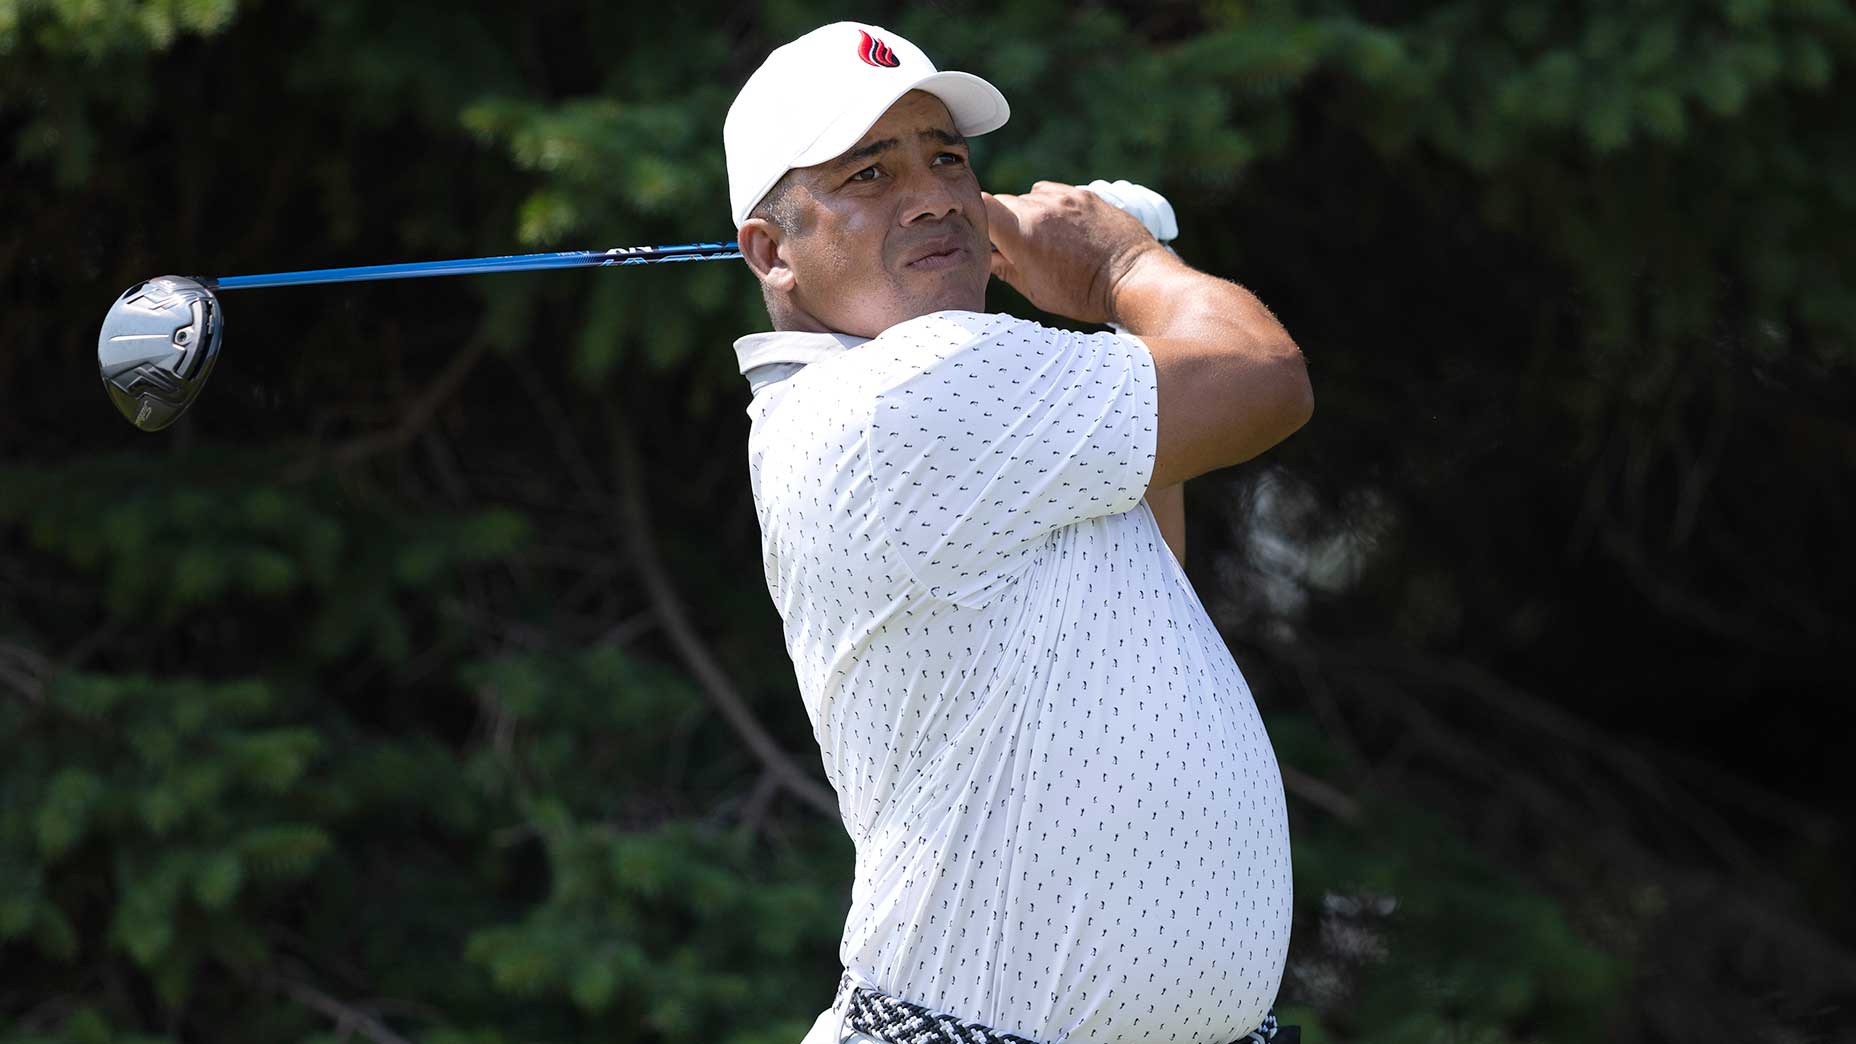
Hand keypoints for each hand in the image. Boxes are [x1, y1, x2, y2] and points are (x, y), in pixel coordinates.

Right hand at [982, 181, 1166, 325]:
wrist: (1134, 279)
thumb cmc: (1083, 294)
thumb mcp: (1036, 291)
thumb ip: (1005, 269)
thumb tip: (987, 259)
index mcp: (1022, 232)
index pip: (983, 203)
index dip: (978, 218)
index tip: (984, 236)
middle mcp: (1041, 207)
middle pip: (1006, 202)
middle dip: (1005, 222)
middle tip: (1016, 247)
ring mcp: (1066, 197)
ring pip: (1032, 196)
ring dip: (1031, 213)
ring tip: (1046, 239)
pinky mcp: (1086, 195)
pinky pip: (1057, 193)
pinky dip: (1054, 207)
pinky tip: (1066, 229)